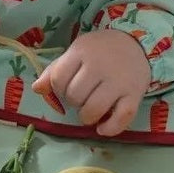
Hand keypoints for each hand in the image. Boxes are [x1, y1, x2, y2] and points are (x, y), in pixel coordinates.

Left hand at [31, 29, 149, 136]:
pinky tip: (102, 128)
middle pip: (75, 96)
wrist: (136, 44)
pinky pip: (122, 117)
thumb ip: (54, 71)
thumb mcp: (74, 53)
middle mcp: (100, 66)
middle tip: (80, 98)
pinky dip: (110, 128)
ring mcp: (119, 81)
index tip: (65, 89)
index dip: (57, 89)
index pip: (58, 78)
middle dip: (73, 102)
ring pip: (94, 108)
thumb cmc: (98, 51)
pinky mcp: (136, 94)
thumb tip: (37, 89)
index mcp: (81, 52)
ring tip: (88, 113)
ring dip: (87, 117)